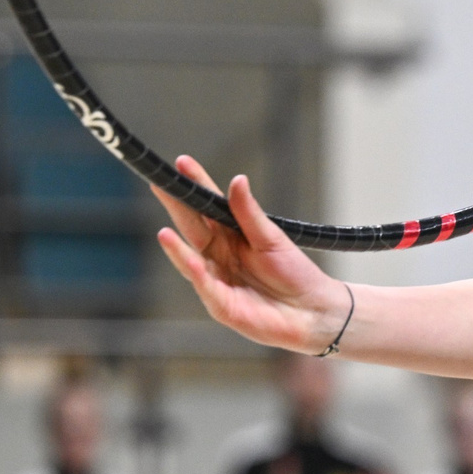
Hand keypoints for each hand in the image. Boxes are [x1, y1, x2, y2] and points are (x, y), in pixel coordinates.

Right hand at [153, 156, 346, 353]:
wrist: (313, 310)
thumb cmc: (294, 273)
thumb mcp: (272, 238)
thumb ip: (250, 214)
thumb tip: (237, 180)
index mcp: (230, 235)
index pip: (208, 206)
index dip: (195, 185)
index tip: (182, 163)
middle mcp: (218, 256)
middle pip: (192, 228)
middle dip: (176, 208)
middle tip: (159, 185)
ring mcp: (217, 280)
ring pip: (192, 261)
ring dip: (177, 249)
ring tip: (164, 232)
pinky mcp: (223, 305)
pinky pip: (208, 288)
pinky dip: (199, 275)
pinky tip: (193, 261)